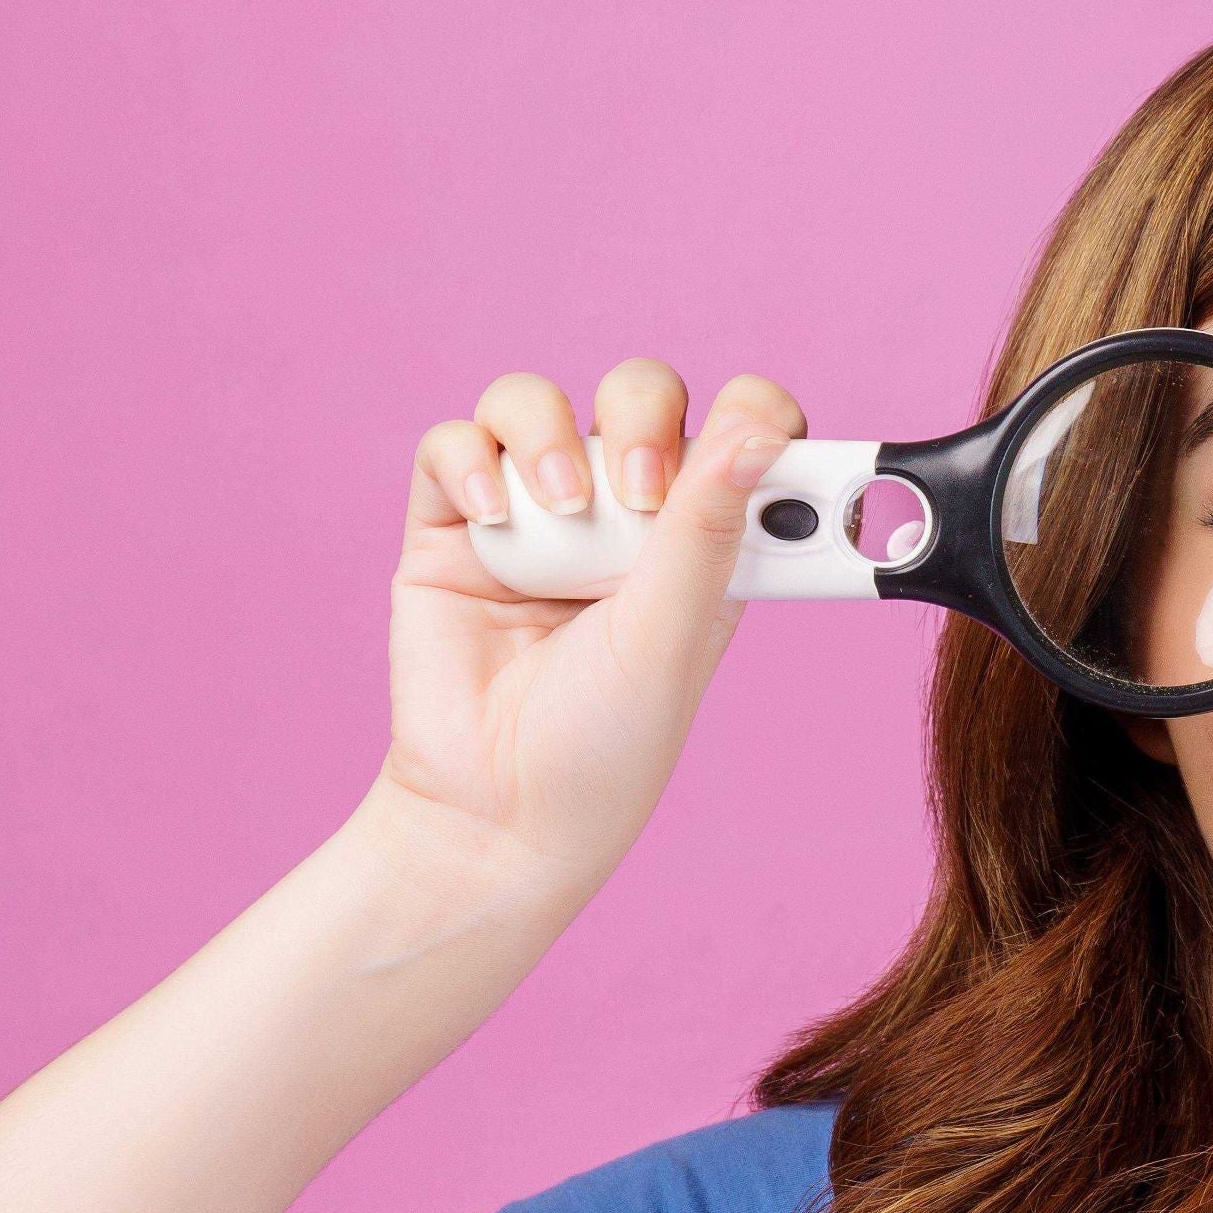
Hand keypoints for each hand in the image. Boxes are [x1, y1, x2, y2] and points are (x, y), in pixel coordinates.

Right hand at [372, 359, 805, 900]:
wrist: (494, 815)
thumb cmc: (603, 745)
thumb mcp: (671, 636)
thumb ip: (707, 530)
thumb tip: (760, 432)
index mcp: (701, 541)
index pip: (741, 434)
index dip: (754, 418)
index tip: (758, 442)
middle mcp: (620, 518)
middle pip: (638, 397)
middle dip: (642, 420)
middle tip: (640, 492)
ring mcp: (533, 518)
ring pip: (537, 404)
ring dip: (549, 434)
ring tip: (560, 507)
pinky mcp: (452, 529)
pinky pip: (454, 447)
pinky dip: (470, 463)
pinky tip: (492, 521)